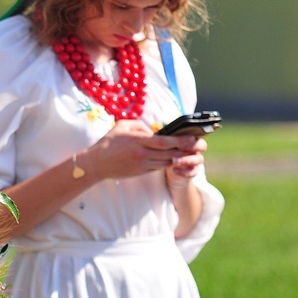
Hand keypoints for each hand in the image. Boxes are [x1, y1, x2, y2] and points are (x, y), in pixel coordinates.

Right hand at [82, 120, 204, 181]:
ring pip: (167, 162)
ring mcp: (142, 165)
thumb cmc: (108, 142)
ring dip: (179, 158)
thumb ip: (139, 125)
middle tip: (200, 147)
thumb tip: (152, 129)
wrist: (97, 163)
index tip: (193, 138)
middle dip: (186, 150)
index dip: (181, 141)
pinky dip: (168, 163)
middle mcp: (142, 154)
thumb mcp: (122, 126)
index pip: (164, 142)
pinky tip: (175, 159)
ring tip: (191, 153)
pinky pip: (159, 167)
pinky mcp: (141, 172)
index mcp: (138, 141)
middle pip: (170, 153)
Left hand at [163, 136, 206, 185]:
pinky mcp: (192, 170)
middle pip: (202, 145)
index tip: (180, 138)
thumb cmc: (164, 147)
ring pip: (199, 159)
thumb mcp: (164, 141)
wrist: (165, 162)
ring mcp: (195, 159)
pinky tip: (174, 170)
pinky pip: (193, 172)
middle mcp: (195, 147)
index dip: (189, 137)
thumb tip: (159, 132)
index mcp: (189, 137)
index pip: (195, 134)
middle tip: (180, 147)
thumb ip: (166, 137)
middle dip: (192, 146)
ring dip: (187, 160)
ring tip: (174, 161)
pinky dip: (185, 172)